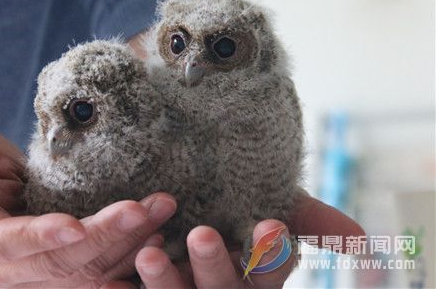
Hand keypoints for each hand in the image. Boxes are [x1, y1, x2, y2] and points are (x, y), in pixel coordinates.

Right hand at [0, 131, 176, 287]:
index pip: (8, 243)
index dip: (42, 236)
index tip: (77, 226)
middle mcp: (2, 270)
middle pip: (59, 262)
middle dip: (105, 235)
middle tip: (145, 208)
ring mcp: (32, 279)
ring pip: (85, 274)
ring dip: (127, 247)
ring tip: (160, 215)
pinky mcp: (58, 278)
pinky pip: (95, 278)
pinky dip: (126, 261)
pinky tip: (155, 240)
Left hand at [106, 192, 364, 288]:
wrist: (177, 196)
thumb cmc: (229, 202)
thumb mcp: (269, 203)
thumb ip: (311, 220)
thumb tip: (363, 240)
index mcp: (253, 274)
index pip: (270, 271)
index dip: (271, 253)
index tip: (268, 224)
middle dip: (216, 268)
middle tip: (203, 234)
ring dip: (166, 283)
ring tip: (150, 253)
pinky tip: (113, 279)